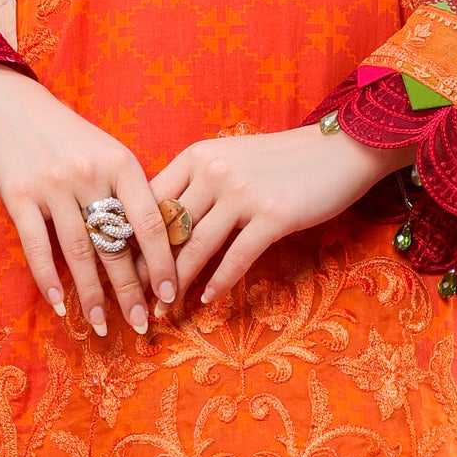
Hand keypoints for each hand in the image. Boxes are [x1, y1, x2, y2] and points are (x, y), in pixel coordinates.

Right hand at [0, 62, 177, 334]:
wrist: (13, 108)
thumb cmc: (72, 139)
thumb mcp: (110, 153)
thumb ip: (132, 193)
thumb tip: (158, 249)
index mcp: (122, 163)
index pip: (150, 222)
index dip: (162, 263)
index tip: (170, 295)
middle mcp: (89, 175)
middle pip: (115, 244)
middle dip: (130, 290)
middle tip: (141, 324)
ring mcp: (53, 186)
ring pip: (79, 252)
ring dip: (92, 295)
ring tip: (102, 325)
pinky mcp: (20, 196)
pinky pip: (38, 246)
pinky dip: (49, 279)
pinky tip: (60, 304)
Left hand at [149, 121, 388, 305]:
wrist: (337, 149)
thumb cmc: (281, 161)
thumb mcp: (230, 159)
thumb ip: (198, 183)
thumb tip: (165, 221)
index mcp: (197, 156)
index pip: (152, 199)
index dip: (132, 235)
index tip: (119, 266)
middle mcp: (214, 172)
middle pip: (169, 227)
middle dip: (148, 267)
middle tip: (134, 298)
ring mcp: (243, 193)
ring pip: (196, 246)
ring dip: (178, 282)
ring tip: (165, 307)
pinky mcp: (272, 215)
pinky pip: (236, 256)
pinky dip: (219, 282)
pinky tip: (207, 299)